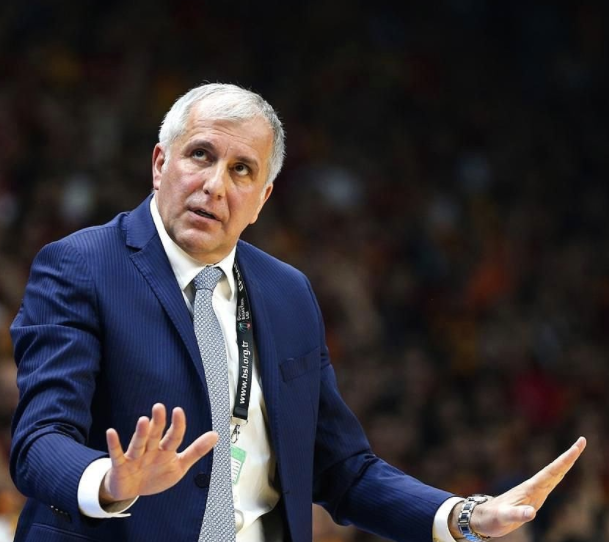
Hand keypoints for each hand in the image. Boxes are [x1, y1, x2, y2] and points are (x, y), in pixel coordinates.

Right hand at [100, 403, 217, 504]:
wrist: (132, 491)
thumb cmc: (156, 475)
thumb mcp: (179, 466)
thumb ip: (196, 451)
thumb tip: (215, 435)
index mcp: (165, 450)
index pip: (173, 436)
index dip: (177, 425)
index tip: (178, 411)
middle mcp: (151, 449)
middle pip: (156, 435)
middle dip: (158, 423)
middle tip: (160, 407)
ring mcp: (135, 456)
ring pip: (139, 443)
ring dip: (141, 433)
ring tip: (144, 420)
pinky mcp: (121, 465)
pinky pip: (117, 454)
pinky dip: (114, 444)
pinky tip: (111, 433)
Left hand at [449, 437, 586, 538]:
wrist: (484, 517)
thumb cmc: (494, 517)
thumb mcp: (505, 517)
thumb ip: (518, 514)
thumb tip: (532, 513)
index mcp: (530, 489)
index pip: (552, 472)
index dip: (565, 460)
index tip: (576, 446)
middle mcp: (533, 487)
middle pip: (555, 469)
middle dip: (569, 457)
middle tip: (582, 441)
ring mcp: (533, 491)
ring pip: (554, 475)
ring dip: (565, 464)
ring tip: (576, 451)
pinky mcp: (533, 497)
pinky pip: (549, 483)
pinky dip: (558, 475)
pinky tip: (561, 472)